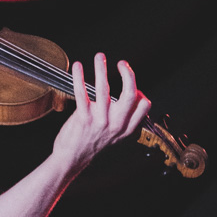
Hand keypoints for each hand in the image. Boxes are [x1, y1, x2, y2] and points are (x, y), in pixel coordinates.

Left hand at [53, 53, 150, 171]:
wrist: (72, 159)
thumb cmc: (91, 143)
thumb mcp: (114, 135)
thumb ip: (122, 118)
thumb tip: (128, 96)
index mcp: (126, 128)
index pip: (143, 105)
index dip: (139, 91)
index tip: (130, 84)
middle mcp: (116, 124)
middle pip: (130, 94)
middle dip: (128, 74)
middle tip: (122, 63)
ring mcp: (100, 121)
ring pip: (105, 89)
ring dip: (102, 68)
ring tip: (100, 57)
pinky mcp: (83, 119)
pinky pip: (82, 93)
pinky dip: (79, 76)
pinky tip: (77, 66)